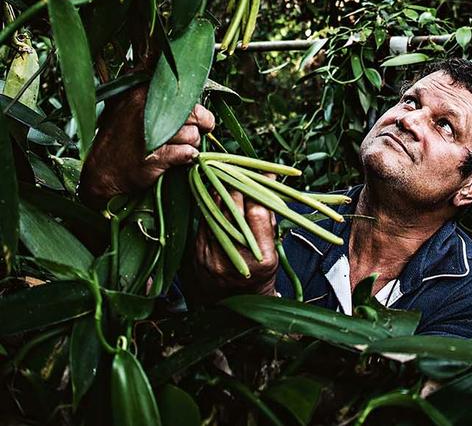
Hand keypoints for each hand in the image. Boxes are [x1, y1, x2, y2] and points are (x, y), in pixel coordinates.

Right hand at [78, 83, 214, 208]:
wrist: (101, 171)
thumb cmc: (118, 135)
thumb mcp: (124, 101)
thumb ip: (144, 81)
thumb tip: (161, 62)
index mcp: (140, 91)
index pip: (181, 86)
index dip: (193, 98)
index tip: (193, 106)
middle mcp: (146, 109)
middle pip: (194, 111)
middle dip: (202, 122)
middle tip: (201, 127)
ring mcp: (151, 134)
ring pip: (193, 134)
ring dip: (192, 142)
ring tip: (180, 145)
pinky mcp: (157, 156)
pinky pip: (188, 152)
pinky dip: (188, 156)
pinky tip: (178, 157)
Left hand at [194, 182, 278, 299]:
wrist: (230, 304)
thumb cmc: (258, 272)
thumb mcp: (272, 247)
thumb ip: (270, 213)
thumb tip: (268, 177)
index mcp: (260, 259)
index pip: (257, 213)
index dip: (258, 189)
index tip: (262, 175)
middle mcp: (234, 259)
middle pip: (232, 207)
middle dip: (237, 184)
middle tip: (240, 170)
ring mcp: (212, 255)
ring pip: (215, 209)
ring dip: (221, 189)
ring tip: (227, 176)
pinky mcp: (197, 252)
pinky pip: (204, 218)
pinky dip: (211, 203)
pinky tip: (216, 194)